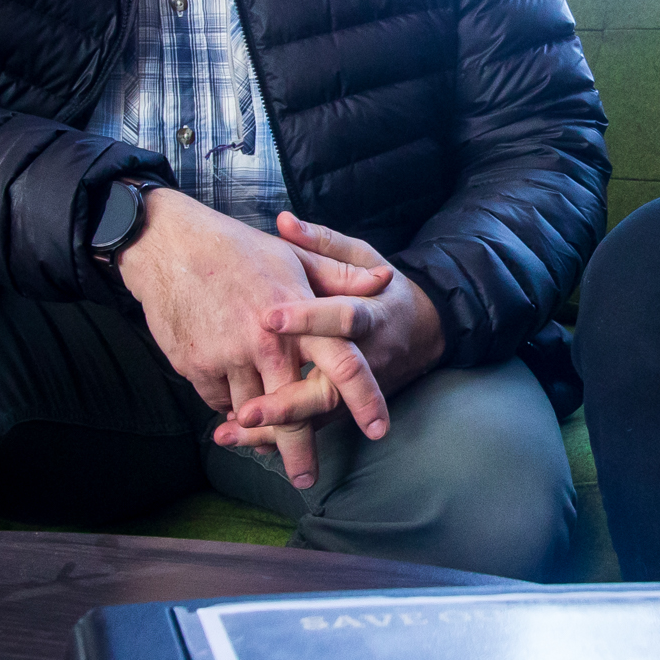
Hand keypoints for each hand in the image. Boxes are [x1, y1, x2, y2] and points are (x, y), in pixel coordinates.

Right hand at [116, 189, 392, 487]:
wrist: (169, 247)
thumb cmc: (239, 251)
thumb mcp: (295, 257)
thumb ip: (342, 277)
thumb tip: (385, 282)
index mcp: (300, 315)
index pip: (343, 364)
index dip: (364, 398)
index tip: (378, 430)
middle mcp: (267, 340)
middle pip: (293, 406)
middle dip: (300, 449)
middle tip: (308, 478)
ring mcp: (228, 355)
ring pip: (251, 408)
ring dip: (258, 424)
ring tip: (263, 440)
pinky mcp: (195, 365)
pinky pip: (218, 400)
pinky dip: (227, 403)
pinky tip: (231, 399)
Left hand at [221, 215, 447, 447]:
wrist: (426, 330)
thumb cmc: (384, 290)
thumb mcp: (363, 257)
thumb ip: (322, 243)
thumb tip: (283, 221)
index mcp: (373, 314)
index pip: (343, 318)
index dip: (309, 319)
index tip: (268, 318)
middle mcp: (369, 358)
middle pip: (332, 386)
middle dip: (289, 402)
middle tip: (247, 409)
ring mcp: (361, 388)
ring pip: (320, 414)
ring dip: (277, 429)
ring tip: (232, 432)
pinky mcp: (351, 405)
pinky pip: (315, 424)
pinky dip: (280, 435)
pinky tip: (243, 438)